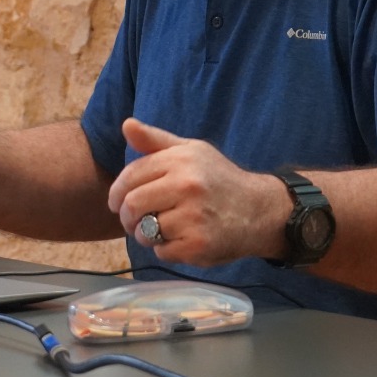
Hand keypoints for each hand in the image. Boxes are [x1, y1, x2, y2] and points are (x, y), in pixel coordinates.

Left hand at [106, 119, 285, 266]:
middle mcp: (186, 185)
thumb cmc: (219, 179)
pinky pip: (162, 252)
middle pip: (132, 205)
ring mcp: (193, 216)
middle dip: (127, 217)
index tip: (117, 202)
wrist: (260, 210)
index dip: (117, 192)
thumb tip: (126, 124)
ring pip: (145, 231)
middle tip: (135, 222)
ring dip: (147, 235)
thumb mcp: (191, 151)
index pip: (130, 176)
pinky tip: (182, 240)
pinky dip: (166, 250)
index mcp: (180, 160)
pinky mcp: (198, 245)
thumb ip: (156, 141)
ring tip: (162, 230)